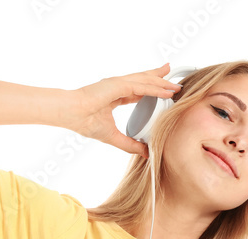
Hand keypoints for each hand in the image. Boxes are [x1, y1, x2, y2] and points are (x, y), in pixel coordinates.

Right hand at [60, 63, 182, 157]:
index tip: (164, 90)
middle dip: (159, 77)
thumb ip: (130, 144)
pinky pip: (141, 86)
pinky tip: (166, 90)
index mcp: (116, 95)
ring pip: (145, 81)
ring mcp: (118, 83)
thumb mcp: (113, 137)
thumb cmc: (85, 122)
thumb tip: (146, 153)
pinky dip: (155, 88)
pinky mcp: (118, 85)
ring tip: (176, 85)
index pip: (138, 90)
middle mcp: (118, 86)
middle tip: (173, 77)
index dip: (152, 89)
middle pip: (144, 80)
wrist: (71, 114)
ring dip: (162, 82)